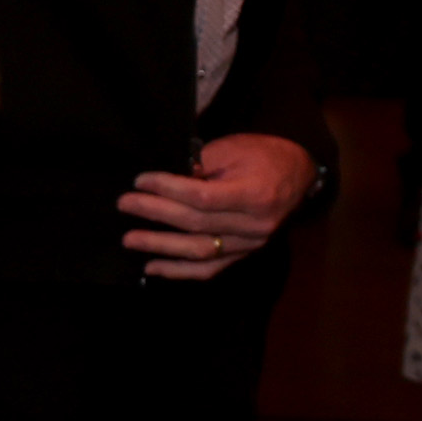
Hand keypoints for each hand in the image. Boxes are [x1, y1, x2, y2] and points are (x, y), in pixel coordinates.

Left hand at [119, 132, 317, 278]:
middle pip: (197, 223)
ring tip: (130, 240)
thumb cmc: (261, 155)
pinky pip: (210, 269)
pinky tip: (152, 268)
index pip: (203, 197)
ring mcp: (251, 244)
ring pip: (200, 250)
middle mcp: (255, 225)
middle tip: (124, 204)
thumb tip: (163, 182)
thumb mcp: (232, 149)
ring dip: (161, 246)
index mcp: (255, 194)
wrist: (297, 173)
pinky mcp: (244, 254)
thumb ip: (199, 166)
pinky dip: (179, 271)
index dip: (168, 189)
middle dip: (156, 213)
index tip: (140, 181)